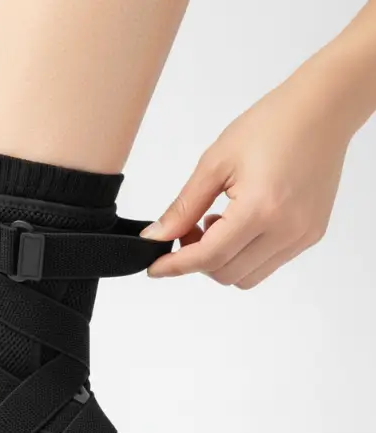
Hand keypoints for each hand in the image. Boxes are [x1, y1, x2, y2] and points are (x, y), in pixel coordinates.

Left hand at [141, 81, 349, 288]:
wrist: (322, 110)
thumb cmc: (271, 125)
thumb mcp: (214, 163)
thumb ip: (183, 207)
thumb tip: (157, 236)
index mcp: (261, 208)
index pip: (209, 257)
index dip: (176, 266)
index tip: (154, 268)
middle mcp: (286, 230)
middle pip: (226, 274)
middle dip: (198, 260)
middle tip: (189, 229)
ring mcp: (301, 236)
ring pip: (246, 277)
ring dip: (221, 261)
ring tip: (217, 224)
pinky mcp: (310, 236)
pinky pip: (267, 265)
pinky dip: (243, 256)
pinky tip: (238, 225)